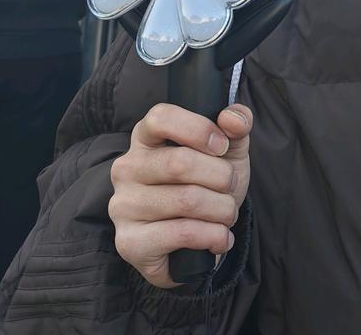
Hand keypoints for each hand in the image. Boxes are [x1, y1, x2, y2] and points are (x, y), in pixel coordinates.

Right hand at [109, 103, 252, 288]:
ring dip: (223, 209)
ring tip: (227, 213)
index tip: (222, 146)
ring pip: (186, 200)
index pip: (160, 118)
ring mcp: (123, 207)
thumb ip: (237, 123)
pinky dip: (214, 235)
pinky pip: (183, 233)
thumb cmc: (210, 182)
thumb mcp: (229, 148)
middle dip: (222, 177)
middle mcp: (126, 169)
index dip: (198, 129)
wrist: (198, 240)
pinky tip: (220, 238)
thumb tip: (233, 118)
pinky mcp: (130, 243)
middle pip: (179, 163)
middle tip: (231, 186)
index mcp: (145, 137)